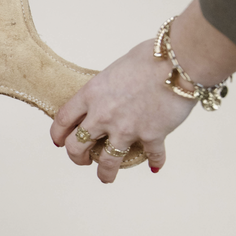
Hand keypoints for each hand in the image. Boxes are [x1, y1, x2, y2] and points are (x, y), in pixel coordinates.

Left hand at [50, 40, 194, 182]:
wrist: (177, 61)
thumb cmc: (149, 57)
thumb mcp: (114, 69)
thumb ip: (107, 88)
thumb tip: (109, 94)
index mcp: (91, 95)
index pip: (63, 120)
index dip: (58, 134)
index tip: (58, 142)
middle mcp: (102, 115)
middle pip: (77, 146)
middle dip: (76, 158)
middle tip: (82, 161)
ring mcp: (125, 128)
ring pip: (107, 161)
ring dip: (105, 173)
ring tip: (106, 178)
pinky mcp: (151, 136)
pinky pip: (151, 155)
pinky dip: (154, 161)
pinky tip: (154, 165)